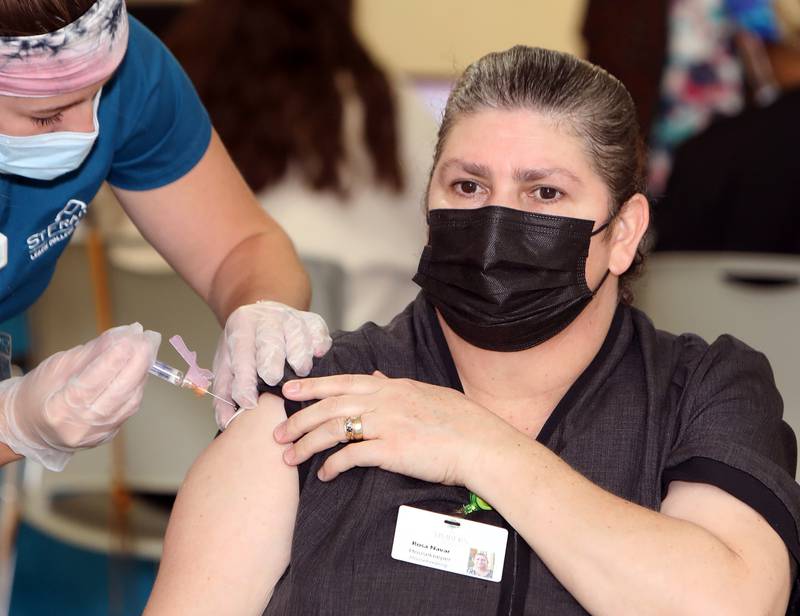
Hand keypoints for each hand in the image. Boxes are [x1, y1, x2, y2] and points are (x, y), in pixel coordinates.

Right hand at [0, 323, 160, 470]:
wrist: (31, 427)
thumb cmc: (39, 393)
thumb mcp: (57, 366)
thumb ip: (92, 352)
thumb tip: (122, 334)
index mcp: (58, 410)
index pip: (91, 383)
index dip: (114, 359)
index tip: (131, 337)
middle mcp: (80, 427)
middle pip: (118, 393)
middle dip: (138, 362)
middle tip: (149, 338)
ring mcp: (97, 434)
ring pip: (130, 400)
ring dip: (142, 371)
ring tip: (147, 347)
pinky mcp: (109, 434)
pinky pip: (129, 407)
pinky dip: (137, 385)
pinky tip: (140, 367)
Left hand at [212, 301, 331, 428]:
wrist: (263, 317)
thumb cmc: (246, 347)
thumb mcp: (228, 365)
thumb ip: (225, 394)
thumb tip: (225, 421)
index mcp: (241, 327)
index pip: (241, 355)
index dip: (244, 380)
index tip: (249, 402)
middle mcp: (266, 318)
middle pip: (270, 340)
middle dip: (271, 361)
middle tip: (272, 380)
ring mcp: (291, 317)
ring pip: (298, 335)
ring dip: (300, 355)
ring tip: (301, 372)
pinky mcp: (312, 320)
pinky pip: (319, 331)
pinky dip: (320, 344)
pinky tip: (318, 356)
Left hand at [272, 372, 512, 486]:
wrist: (481, 444)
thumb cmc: (460, 421)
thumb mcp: (425, 393)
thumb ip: (395, 386)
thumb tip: (374, 377)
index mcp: (393, 387)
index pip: (343, 382)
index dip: (312, 386)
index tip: (288, 391)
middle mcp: (385, 401)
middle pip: (330, 406)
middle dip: (299, 420)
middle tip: (277, 432)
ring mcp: (387, 424)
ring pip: (333, 429)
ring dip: (307, 444)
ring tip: (290, 457)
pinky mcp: (391, 450)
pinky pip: (351, 456)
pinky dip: (333, 465)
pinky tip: (324, 474)